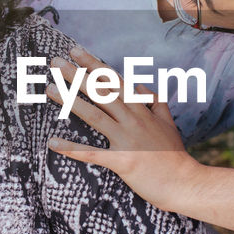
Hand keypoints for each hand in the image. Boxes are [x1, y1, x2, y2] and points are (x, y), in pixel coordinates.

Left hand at [46, 48, 197, 213]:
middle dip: (76, 75)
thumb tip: (140, 87)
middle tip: (55, 61)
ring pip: (94, 115)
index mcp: (141, 109)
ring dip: (69, 101)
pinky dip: (71, 148)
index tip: (76, 51)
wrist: (183, 183)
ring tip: (50, 88)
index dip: (94, 65)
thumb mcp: (168, 123)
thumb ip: (155, 103)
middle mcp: (133, 119)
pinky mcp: (121, 161)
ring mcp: (127, 139)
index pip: (114, 80)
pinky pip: (91, 153)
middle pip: (101, 91)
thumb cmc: (174, 155)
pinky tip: (52, 142)